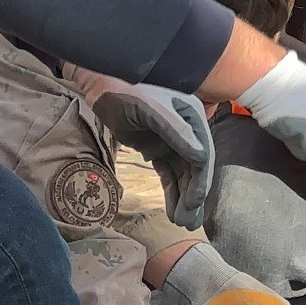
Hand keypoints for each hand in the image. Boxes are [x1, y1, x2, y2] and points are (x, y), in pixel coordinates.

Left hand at [91, 81, 214, 228]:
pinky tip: (172, 210)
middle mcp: (188, 131)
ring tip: (182, 223)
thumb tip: (201, 160)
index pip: (202, 155)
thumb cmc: (129, 88)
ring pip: (182, 174)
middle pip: (194, 169)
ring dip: (183, 198)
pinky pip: (168, 173)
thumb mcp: (152, 109)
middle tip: (189, 223)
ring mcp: (172, 140)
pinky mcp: (156, 148)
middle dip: (192, 196)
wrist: (102, 81)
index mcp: (193, 118)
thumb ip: (176, 132)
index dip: (199, 181)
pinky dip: (171, 191)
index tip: (193, 204)